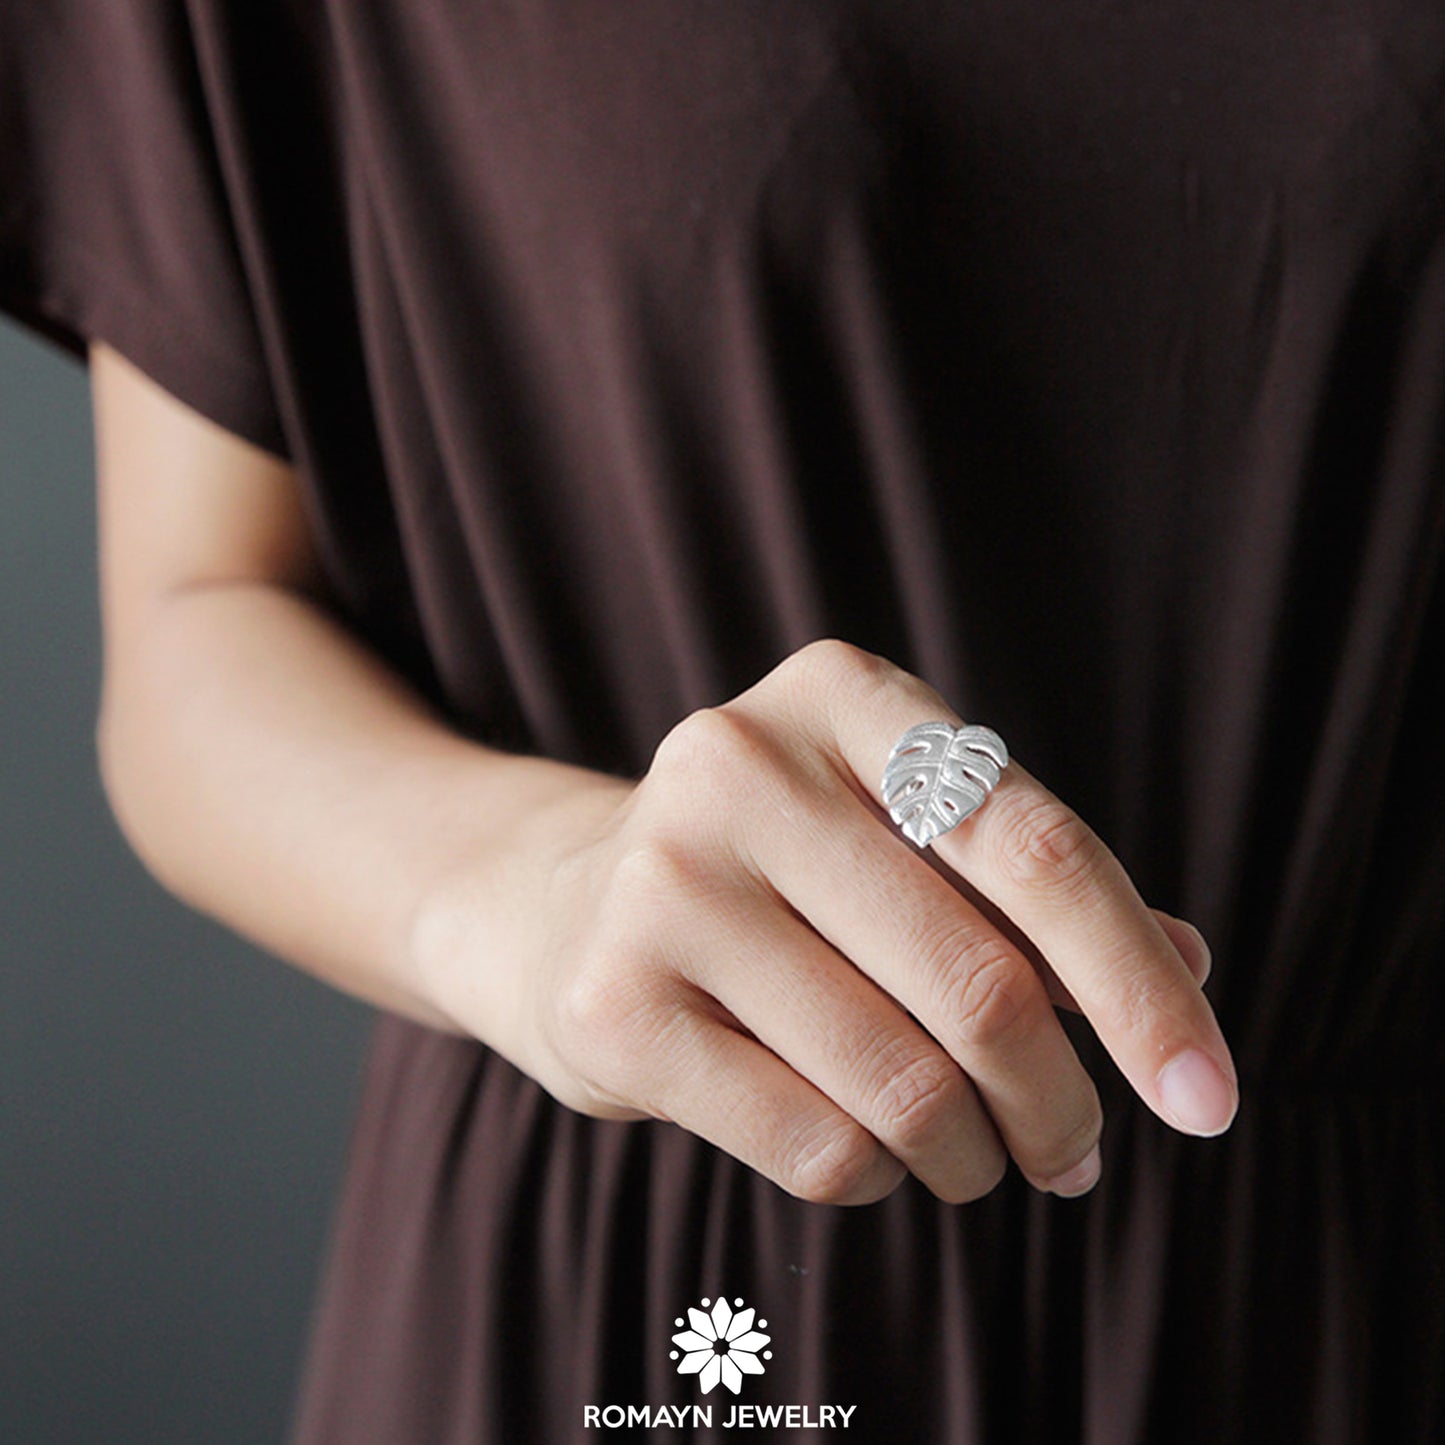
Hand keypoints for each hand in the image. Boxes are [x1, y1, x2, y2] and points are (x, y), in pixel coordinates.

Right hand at [419, 640, 1234, 1205]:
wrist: (563, 905)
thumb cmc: (779, 874)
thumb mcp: (903, 840)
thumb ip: (1033, 890)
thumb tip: (1189, 965)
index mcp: (841, 696)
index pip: (1035, 848)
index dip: (1140, 989)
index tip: (1210, 1100)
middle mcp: (740, 764)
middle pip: (980, 982)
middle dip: (1062, 1104)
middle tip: (1076, 1156)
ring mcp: (664, 881)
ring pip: (903, 1084)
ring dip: (975, 1155)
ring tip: (978, 1160)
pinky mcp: (613, 1003)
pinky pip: (817, 1143)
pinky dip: (881, 1177)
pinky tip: (877, 1157)